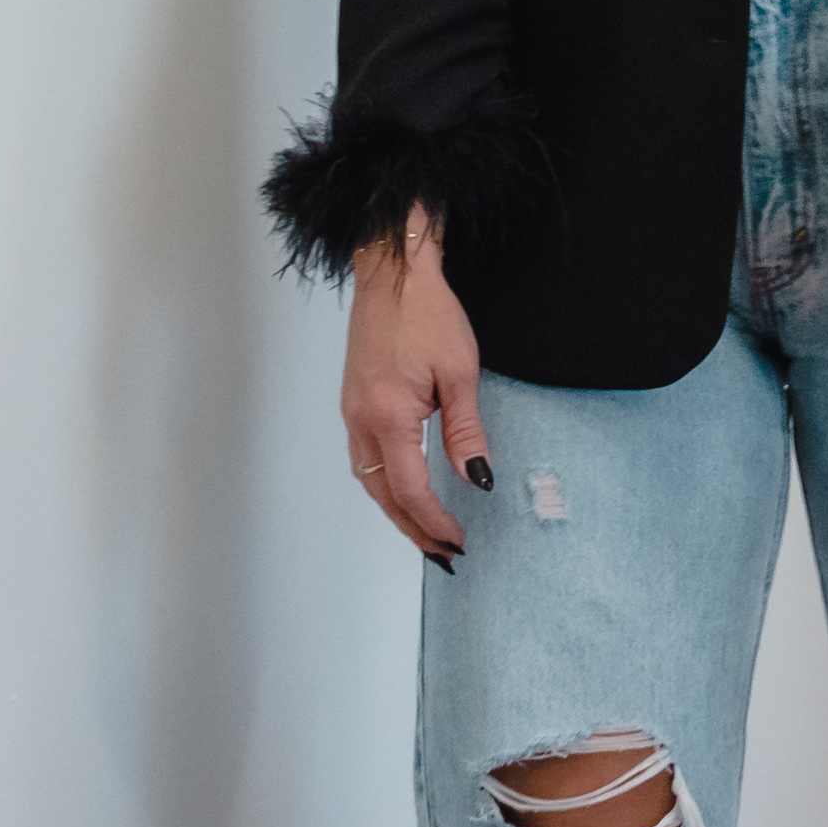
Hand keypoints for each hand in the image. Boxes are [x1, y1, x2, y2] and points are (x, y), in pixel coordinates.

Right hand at [342, 220, 490, 565]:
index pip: (411, 490)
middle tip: (444, 553)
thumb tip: (475, 478)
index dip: (434, 521)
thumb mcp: (459, 372)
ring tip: (426, 530)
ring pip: (370, 480)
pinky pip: (365, 459)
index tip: (458, 541)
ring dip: (396, 510)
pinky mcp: (353, 402)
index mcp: (388, 418)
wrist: (394, 273)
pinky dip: (385, 484)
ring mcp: (352, 412)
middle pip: (384, 495)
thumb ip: (465, 431)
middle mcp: (361, 421)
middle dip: (414, 528)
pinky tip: (404, 488)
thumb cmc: (426, 312)